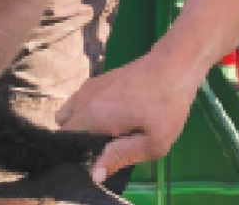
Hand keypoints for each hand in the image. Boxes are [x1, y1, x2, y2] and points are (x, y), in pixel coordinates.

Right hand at [57, 39, 203, 182]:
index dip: (74, 154)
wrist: (174, 65)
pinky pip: (82, 102)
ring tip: (111, 133)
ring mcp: (89, 86)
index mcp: (93, 115)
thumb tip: (94, 173)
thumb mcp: (153, 142)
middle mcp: (84, 98)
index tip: (92, 162)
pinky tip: (116, 117)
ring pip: (72, 112)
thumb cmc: (167, 105)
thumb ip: (120, 157)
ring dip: (84, 126)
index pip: (64, 139)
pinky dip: (90, 113)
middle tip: (106, 149)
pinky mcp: (98, 80)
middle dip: (79, 141)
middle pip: (65, 127)